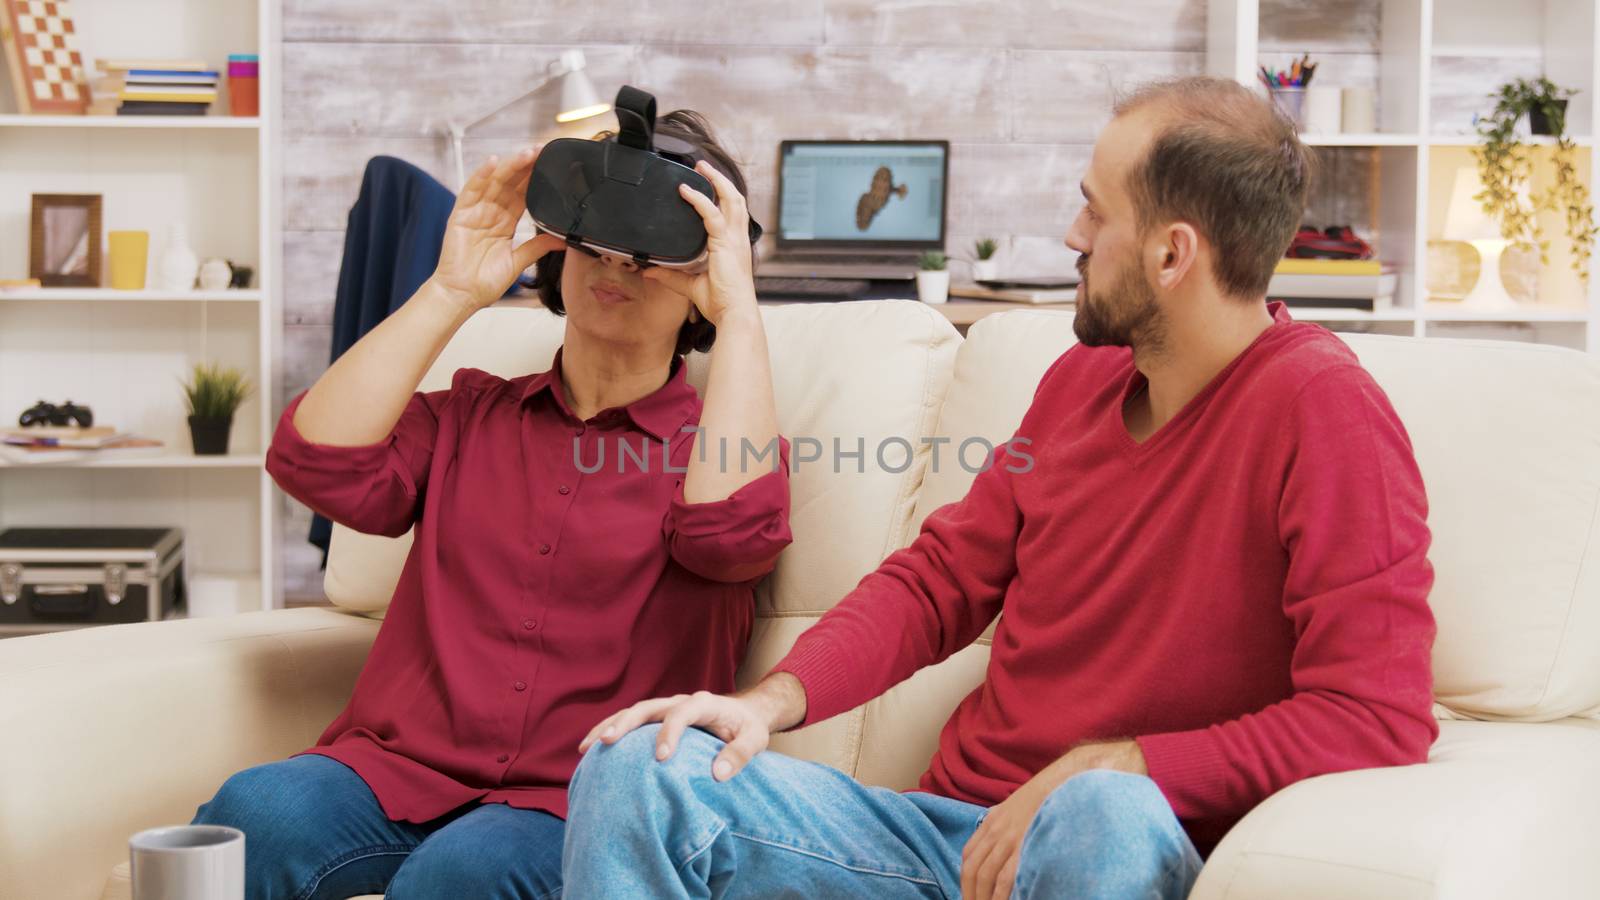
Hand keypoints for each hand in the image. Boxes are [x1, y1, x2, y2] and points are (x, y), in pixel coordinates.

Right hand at [430, 146, 565, 313]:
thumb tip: (562, 239)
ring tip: (528, 153)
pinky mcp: (460, 215)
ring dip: (511, 166)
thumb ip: (537, 247)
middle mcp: (491, 213)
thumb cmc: (485, 282)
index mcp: (505, 222)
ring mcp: (475, 212)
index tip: (553, 165)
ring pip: (495, 182)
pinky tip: (494, 163)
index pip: (524, 194)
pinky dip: (481, 175)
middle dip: (527, 166)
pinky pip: (471, 190)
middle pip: (511, 183)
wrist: (463, 296)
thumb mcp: (518, 262)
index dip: (536, 179)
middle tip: (544, 150)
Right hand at [579, 691, 772, 780]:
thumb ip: (739, 755)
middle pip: (648, 707)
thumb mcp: (754, 740)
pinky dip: (612, 731)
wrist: (744, 714)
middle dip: (625, 723)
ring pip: (633, 712)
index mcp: (704, 703)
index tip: (661, 758)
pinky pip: (631, 722)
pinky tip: (592, 748)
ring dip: (610, 726)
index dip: (670, 732)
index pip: (682, 713)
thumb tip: (717, 774)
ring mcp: (666, 708)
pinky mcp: (657, 719)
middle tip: (606, 743)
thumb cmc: (748, 728)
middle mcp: (680, 701)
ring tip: (586, 748)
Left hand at [642, 160, 759, 328]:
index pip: (732, 213)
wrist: (733, 313)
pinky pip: (712, 215)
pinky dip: (699, 201)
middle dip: (721, 180)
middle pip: (736, 199)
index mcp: (734, 246)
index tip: (708, 184)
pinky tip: (685, 191)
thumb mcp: (690, 285)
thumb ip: (671, 276)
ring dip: (716, 181)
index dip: (722, 196)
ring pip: (731, 200)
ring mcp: (734, 240)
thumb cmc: (720, 302)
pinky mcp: (725, 244)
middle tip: (704, 166)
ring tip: (702, 168)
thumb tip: (650, 271)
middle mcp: (737, 239)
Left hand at [960, 740, 1146, 899]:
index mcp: (991, 821)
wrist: (1065, 779)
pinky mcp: (1024, 845)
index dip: (965, 880)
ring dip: (983, 898)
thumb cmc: (1046, 794)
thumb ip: (1003, 824)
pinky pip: (1005, 878)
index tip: (969, 894)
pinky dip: (1000, 895)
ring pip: (985, 876)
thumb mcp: (1016, 807)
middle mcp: (995, 830)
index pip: (968, 856)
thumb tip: (999, 844)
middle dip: (970, 894)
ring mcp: (1009, 838)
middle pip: (973, 870)